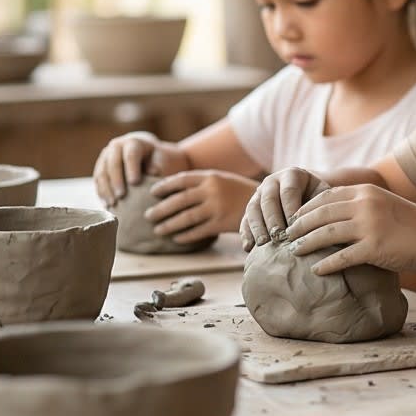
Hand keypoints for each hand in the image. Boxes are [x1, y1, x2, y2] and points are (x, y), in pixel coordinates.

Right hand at [92, 131, 188, 206]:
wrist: (147, 154)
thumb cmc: (157, 158)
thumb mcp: (161, 159)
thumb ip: (157, 164)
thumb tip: (154, 173)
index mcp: (133, 142)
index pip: (130, 155)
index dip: (131, 168)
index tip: (134, 183)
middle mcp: (116, 146)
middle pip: (113, 163)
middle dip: (116, 180)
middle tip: (121, 196)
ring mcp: (106, 156)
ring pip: (102, 172)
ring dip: (105, 189)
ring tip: (112, 204)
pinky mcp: (100, 166)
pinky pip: (98, 180)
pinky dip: (101, 192)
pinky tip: (107, 205)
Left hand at [144, 170, 258, 242]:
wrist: (268, 204)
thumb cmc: (241, 191)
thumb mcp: (223, 179)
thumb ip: (202, 182)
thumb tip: (175, 190)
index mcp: (211, 176)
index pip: (181, 180)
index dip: (164, 186)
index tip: (152, 193)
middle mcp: (212, 191)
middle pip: (179, 200)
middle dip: (160, 209)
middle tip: (147, 215)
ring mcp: (217, 208)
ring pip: (186, 217)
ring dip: (168, 224)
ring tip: (157, 229)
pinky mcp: (222, 224)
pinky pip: (198, 231)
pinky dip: (185, 235)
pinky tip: (176, 238)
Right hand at [240, 167, 325, 250]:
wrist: (306, 196)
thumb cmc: (319, 199)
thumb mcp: (324, 196)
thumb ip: (324, 204)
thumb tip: (329, 223)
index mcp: (292, 175)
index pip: (289, 191)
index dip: (291, 210)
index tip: (296, 228)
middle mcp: (272, 181)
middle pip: (268, 199)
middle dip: (273, 219)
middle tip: (279, 238)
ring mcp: (259, 193)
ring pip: (253, 208)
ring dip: (257, 227)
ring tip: (263, 244)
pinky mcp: (251, 207)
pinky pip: (244, 219)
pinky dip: (246, 233)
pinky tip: (248, 247)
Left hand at [285, 183, 415, 274]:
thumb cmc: (410, 224)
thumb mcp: (384, 203)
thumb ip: (361, 204)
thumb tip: (334, 213)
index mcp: (366, 191)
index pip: (326, 196)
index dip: (306, 207)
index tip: (294, 218)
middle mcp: (365, 205)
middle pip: (321, 213)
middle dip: (299, 225)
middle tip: (286, 236)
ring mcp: (369, 226)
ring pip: (326, 233)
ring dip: (306, 243)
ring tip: (294, 251)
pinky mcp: (374, 248)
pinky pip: (341, 257)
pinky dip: (326, 264)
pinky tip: (316, 269)